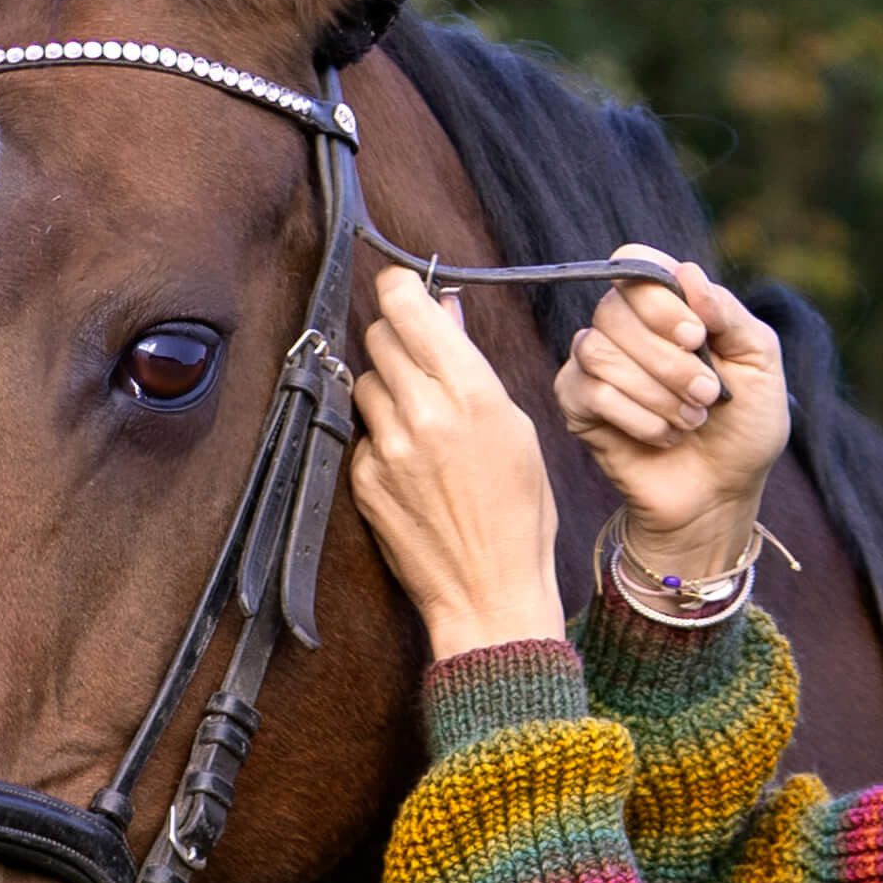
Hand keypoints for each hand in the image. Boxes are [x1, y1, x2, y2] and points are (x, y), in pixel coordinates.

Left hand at [351, 268, 566, 659]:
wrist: (490, 593)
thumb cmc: (519, 516)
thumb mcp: (517, 429)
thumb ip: (474, 367)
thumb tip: (445, 313)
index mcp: (471, 392)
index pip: (407, 305)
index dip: (400, 289)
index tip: (403, 290)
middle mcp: (423, 412)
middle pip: (380, 336)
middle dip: (399, 340)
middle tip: (421, 363)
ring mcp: (388, 448)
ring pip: (367, 381)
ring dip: (387, 389)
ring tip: (421, 423)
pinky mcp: (364, 479)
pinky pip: (362, 433)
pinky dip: (381, 438)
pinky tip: (411, 466)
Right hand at [553, 258, 789, 579]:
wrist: (722, 494)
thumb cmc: (744, 426)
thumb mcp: (759, 362)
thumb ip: (728, 313)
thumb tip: (687, 273)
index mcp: (665, 304)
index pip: (633, 263)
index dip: (659, 298)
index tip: (697, 337)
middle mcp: (624, 325)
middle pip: (614, 310)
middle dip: (668, 360)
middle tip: (707, 396)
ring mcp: (594, 363)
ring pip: (600, 352)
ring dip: (656, 394)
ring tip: (691, 421)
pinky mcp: (577, 403)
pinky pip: (591, 392)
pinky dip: (638, 419)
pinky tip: (664, 437)